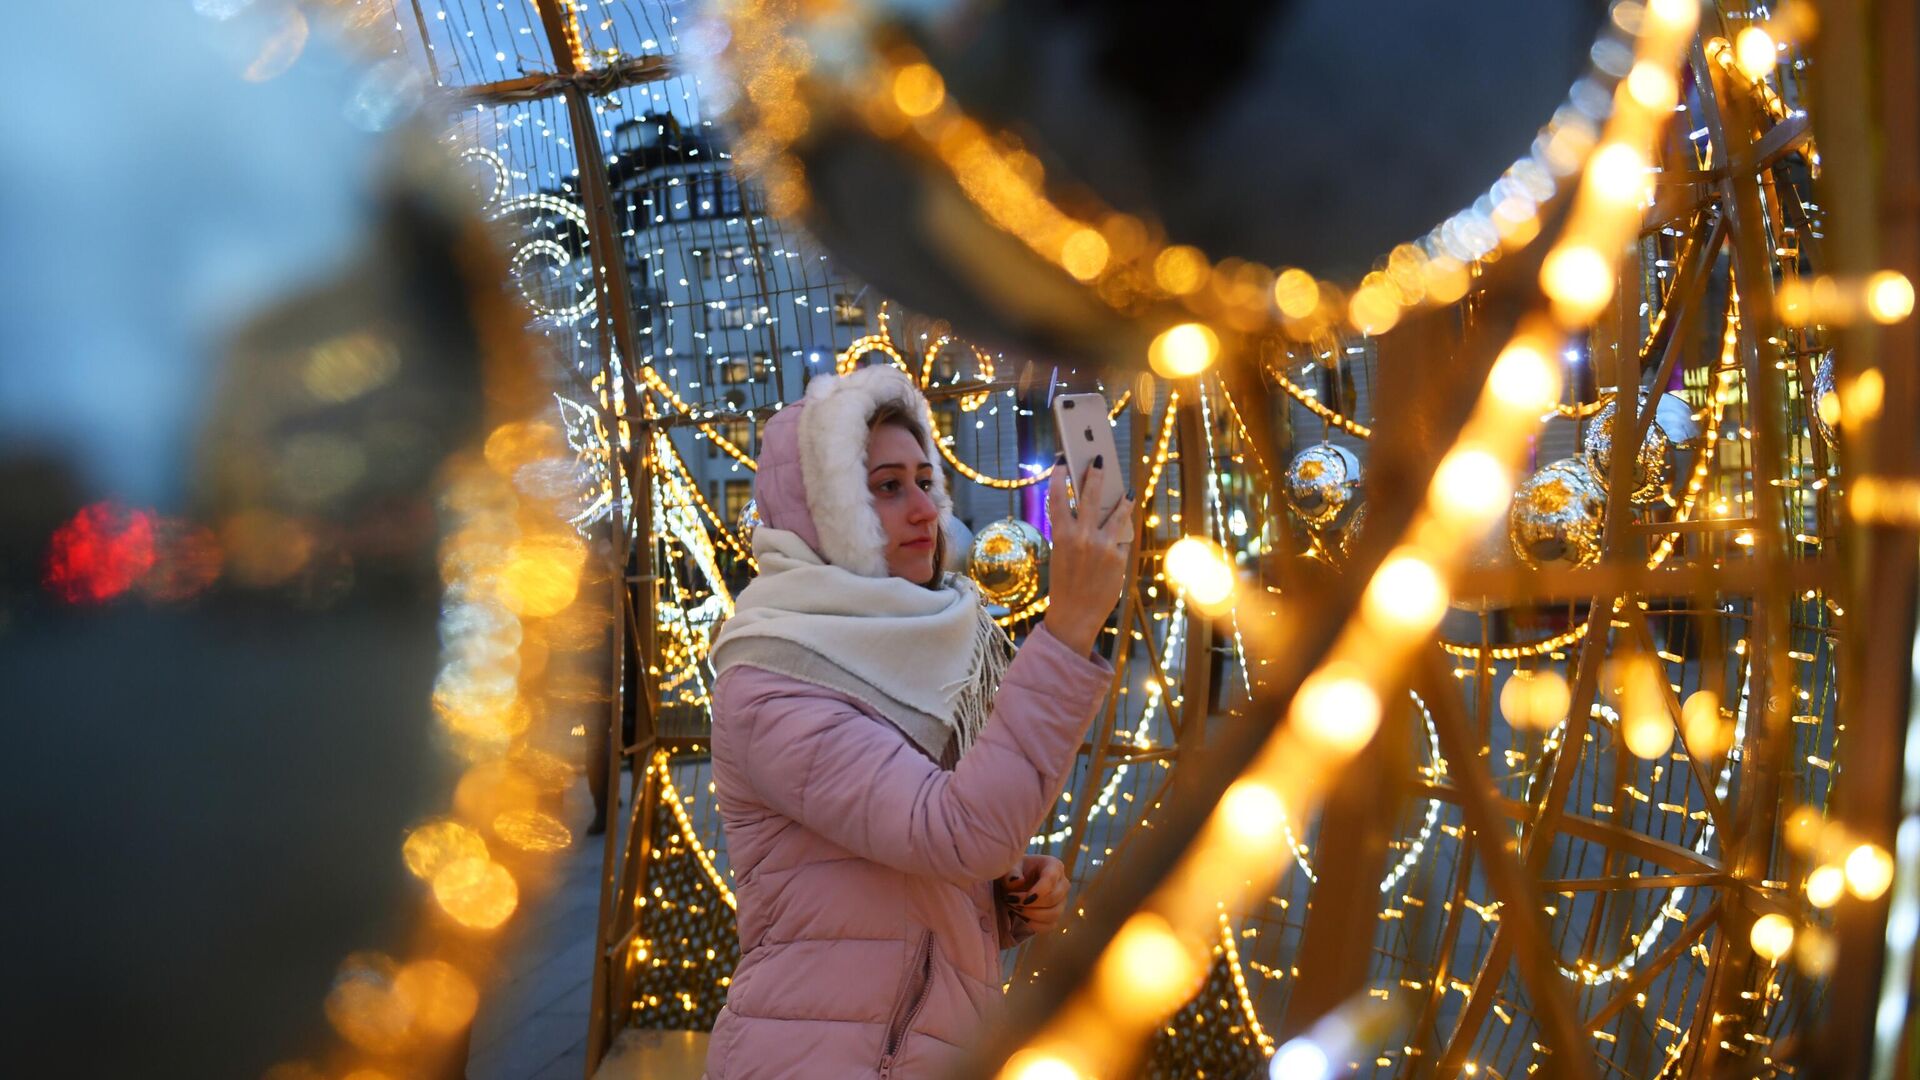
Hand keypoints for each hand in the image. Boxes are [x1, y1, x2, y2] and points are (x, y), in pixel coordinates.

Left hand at [1001, 854, 1069, 935]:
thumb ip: (1011, 874)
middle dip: (1030, 904)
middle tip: (1010, 901)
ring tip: (1014, 908)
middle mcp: (1062, 884)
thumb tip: (1019, 882)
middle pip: (1053, 898)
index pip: (1051, 879)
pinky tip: (1021, 918)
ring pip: (1054, 914)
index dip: (1037, 891)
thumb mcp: (1010, 868)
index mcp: (1054, 866)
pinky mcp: (1056, 915)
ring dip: (1031, 915)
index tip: (1019, 898)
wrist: (1016, 881)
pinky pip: (1050, 926)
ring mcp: (1061, 901)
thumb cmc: (1015, 871)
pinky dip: (1034, 925)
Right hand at [1041, 455, 1133, 655]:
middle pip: (1090, 496)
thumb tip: (1092, 512)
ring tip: (1127, 491)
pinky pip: (1123, 537)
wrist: (1075, 614)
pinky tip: (1126, 528)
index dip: (1058, 477)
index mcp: (1061, 535)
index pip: (1057, 498)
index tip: (1061, 462)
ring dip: (1122, 500)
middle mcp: (1082, 537)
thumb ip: (1073, 533)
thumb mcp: (1062, 555)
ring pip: (1116, 513)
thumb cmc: (1066, 585)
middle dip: (1095, 475)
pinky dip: (1123, 532)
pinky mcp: (1118, 556)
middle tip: (1099, 459)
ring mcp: (1102, 546)